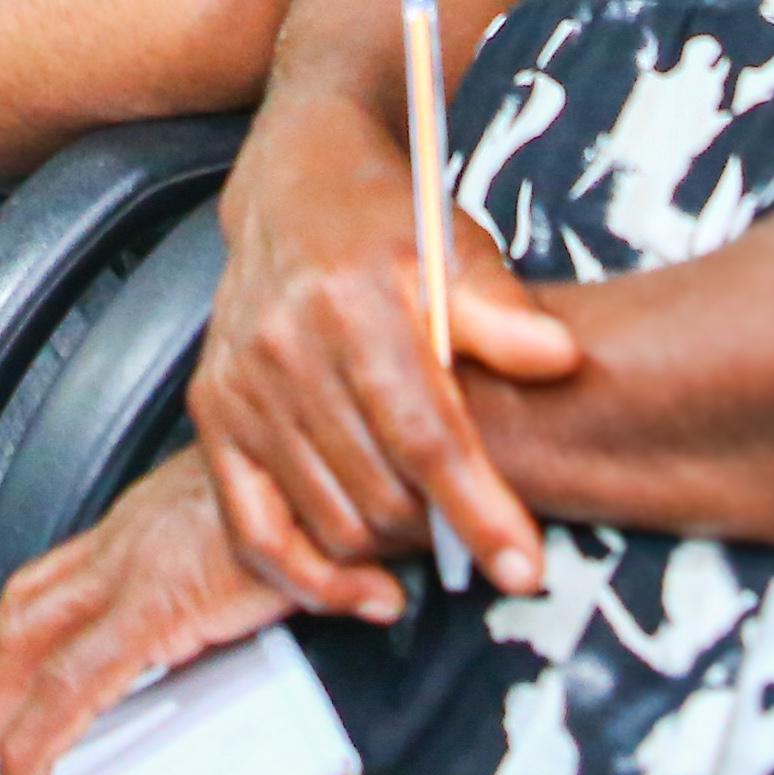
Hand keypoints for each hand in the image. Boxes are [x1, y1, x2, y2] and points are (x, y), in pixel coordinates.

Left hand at [0, 451, 294, 774]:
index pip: (42, 588)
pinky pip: (77, 682)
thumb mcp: (259, 541)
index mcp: (139, 530)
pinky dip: (41, 736)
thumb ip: (232, 584)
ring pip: (27, 647)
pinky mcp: (162, 603)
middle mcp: (124, 544)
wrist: (339, 463)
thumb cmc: (313, 498)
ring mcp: (136, 570)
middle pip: (18, 617)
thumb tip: (225, 617)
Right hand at [190, 96, 573, 607]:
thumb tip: (561, 361)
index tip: (523, 567)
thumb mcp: (459, 250)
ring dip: (393, 547)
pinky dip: (310, 576)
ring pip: (329, 516)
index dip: (478, 509)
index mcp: (352, 302)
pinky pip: (254, 528)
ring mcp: (241, 385)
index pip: (424, 434)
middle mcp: (285, 347)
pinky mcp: (212, 413)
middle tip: (490, 540)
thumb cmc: (391, 223)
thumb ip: (506, 315)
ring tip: (438, 537)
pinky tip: (367, 590)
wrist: (295, 184)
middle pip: (380, 489)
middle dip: (445, 531)